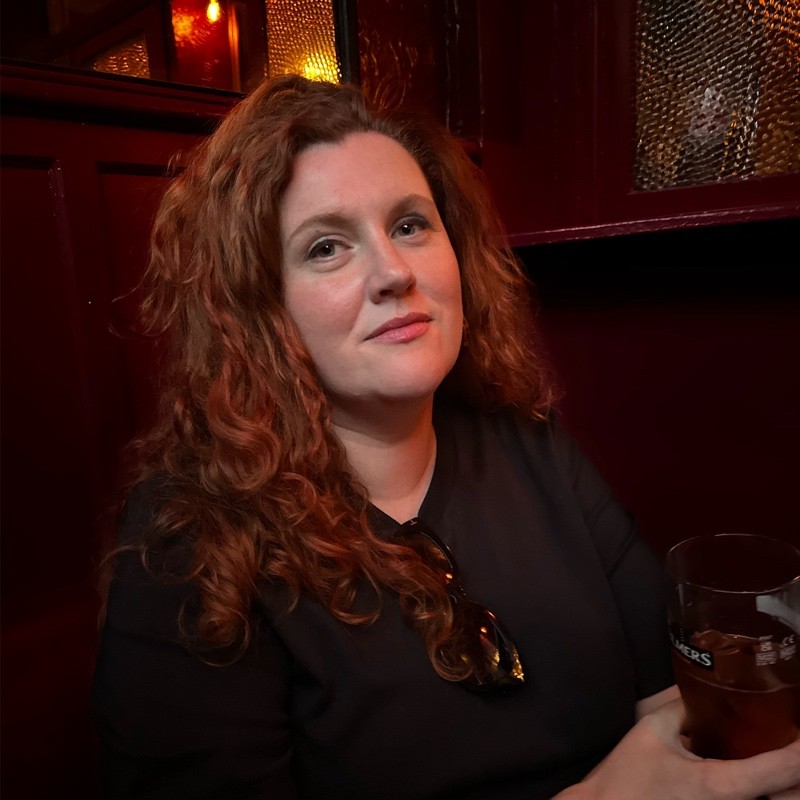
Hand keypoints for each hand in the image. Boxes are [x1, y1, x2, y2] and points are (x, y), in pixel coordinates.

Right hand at [556, 698, 799, 799]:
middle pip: (790, 795)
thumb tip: (697, 686)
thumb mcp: (651, 730)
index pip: (782, 770)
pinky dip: (762, 792)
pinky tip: (753, 775)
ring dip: (782, 786)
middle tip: (790, 741)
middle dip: (795, 771)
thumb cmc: (627, 778)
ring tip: (779, 761)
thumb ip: (680, 707)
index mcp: (722, 785)